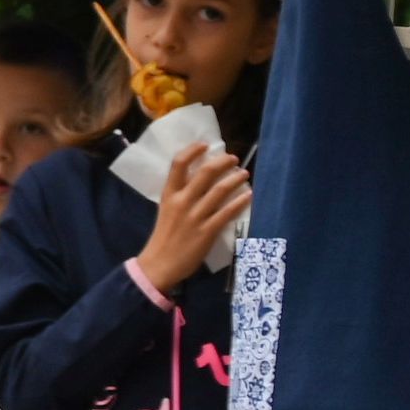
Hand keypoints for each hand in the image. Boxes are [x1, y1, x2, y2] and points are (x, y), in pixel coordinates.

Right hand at [138, 142, 249, 291]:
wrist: (160, 264)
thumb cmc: (164, 236)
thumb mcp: (166, 210)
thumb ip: (181, 195)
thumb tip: (202, 179)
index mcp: (169, 195)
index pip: (178, 164)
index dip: (193, 151)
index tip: (206, 145)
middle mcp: (182, 202)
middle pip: (205, 172)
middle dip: (223, 162)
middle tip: (233, 159)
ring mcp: (195, 216)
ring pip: (220, 190)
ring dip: (236, 178)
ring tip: (244, 174)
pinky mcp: (207, 231)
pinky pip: (228, 212)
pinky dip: (241, 201)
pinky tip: (249, 196)